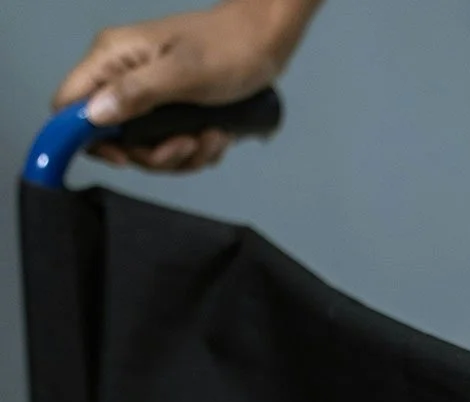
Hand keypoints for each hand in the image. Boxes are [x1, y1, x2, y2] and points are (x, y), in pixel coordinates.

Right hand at [53, 0, 312, 172]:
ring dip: (183, 155)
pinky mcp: (170, 110)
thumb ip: (135, 93)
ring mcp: (147, 95)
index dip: (86, 139)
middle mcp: (124, 77)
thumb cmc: (229, 48)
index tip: (125, 156)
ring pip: (147, 149)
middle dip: (154, 154)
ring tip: (210, 135)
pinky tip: (216, 134)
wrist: (266, 42)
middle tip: (187, 143)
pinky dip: (197, 149)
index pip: (69, 105)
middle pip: (113, 140)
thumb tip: (94, 115)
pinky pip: (172, 147)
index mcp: (113, 58)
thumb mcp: (182, 74)